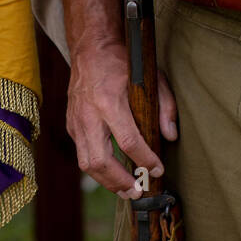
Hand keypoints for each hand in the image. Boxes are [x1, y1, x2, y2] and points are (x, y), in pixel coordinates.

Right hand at [66, 41, 178, 197]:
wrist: (90, 48)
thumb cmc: (123, 62)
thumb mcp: (152, 78)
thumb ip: (164, 107)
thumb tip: (169, 136)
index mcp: (109, 102)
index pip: (129, 141)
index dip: (145, 160)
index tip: (158, 170)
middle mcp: (89, 115)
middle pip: (101, 161)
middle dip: (121, 182)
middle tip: (138, 192)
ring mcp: (76, 122)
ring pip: (87, 164)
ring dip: (107, 182)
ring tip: (126, 191)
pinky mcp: (71, 126)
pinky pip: (83, 155)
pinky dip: (99, 169)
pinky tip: (113, 174)